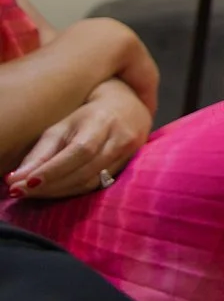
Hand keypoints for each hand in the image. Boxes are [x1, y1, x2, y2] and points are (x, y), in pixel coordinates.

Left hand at [7, 79, 150, 199]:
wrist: (129, 107)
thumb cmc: (89, 115)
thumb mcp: (63, 126)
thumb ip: (41, 152)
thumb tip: (16, 179)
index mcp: (102, 121)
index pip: (79, 150)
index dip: (53, 170)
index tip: (25, 183)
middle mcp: (120, 138)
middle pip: (85, 170)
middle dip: (50, 185)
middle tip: (20, 192)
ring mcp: (128, 153)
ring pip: (91, 182)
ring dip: (58, 192)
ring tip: (32, 193)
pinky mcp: (129, 166)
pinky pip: (98, 185)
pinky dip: (73, 191)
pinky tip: (55, 191)